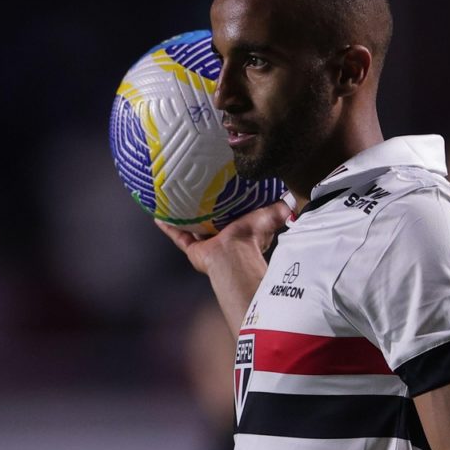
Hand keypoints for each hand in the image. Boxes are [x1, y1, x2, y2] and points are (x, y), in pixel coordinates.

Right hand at [157, 199, 291, 335]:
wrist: (233, 256)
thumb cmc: (251, 238)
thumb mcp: (267, 217)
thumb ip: (278, 210)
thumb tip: (290, 200)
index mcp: (238, 232)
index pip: (234, 218)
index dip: (230, 207)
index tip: (223, 192)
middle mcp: (221, 239)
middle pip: (210, 224)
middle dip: (204, 212)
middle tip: (195, 193)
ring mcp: (205, 245)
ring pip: (191, 230)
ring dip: (183, 218)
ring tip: (173, 202)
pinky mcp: (193, 250)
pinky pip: (178, 236)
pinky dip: (168, 227)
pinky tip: (158, 215)